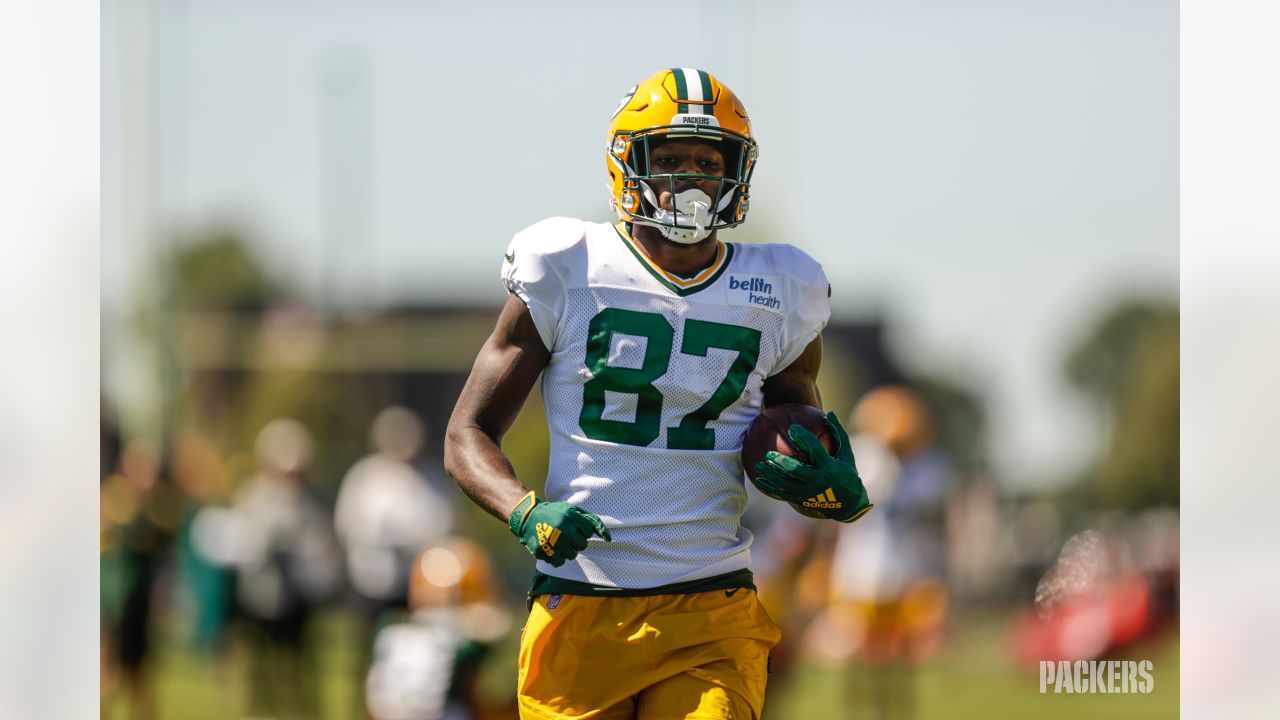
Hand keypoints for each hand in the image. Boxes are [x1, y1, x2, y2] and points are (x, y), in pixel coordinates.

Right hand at [507, 493, 611, 566]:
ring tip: (558, 541)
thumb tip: (609, 538)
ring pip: (572, 555)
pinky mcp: (542, 550)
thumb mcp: (573, 510)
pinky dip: (557, 558)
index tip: (574, 528)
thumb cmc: (556, 514)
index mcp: (570, 515)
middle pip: (582, 545)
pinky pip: (559, 563)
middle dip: (576, 542)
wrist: (528, 516)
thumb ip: (592, 521)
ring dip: (567, 550)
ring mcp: (552, 539)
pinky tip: (552, 549)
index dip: (583, 532)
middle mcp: (562, 527)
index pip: (589, 532)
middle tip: (566, 536)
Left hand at [751, 412, 873, 522]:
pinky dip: (771, 488)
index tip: (793, 429)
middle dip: (782, 462)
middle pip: (796, 470)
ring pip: (786, 484)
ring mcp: (809, 492)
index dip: (804, 439)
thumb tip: (830, 413)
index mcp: (830, 468)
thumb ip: (838, 434)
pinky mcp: (803, 500)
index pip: (815, 451)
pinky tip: (759, 480)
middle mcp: (818, 481)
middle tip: (769, 453)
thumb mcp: (846, 454)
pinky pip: (783, 494)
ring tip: (759, 465)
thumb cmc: (847, 474)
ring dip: (771, 475)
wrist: (849, 505)